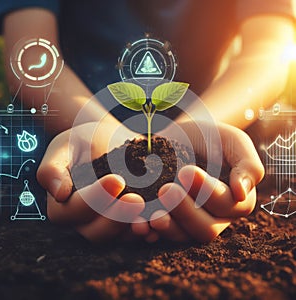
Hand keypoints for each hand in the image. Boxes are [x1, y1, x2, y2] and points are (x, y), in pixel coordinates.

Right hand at [37, 121, 145, 241]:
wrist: (105, 138)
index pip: (75, 210)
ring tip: (154, 215)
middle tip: (137, 199)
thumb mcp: (62, 148)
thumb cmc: (81, 141)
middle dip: (118, 217)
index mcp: (64, 205)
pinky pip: (138, 231)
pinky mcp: (128, 220)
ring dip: (136, 229)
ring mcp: (107, 223)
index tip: (117, 180)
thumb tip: (59, 193)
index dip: (96, 199)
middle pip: (97, 231)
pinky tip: (162, 218)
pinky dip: (151, 229)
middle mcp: (84, 220)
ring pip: (119, 236)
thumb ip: (52, 169)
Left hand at [131, 121, 264, 242]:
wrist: (179, 135)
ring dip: (165, 227)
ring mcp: (187, 219)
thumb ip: (247, 164)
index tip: (186, 171)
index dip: (208, 192)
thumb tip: (242, 193)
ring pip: (181, 235)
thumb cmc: (209, 137)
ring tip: (150, 216)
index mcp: (233, 199)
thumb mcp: (232, 141)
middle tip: (166, 190)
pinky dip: (147, 230)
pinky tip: (138, 223)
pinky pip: (158, 232)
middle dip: (185, 212)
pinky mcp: (165, 217)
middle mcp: (212, 215)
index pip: (227, 205)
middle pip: (205, 228)